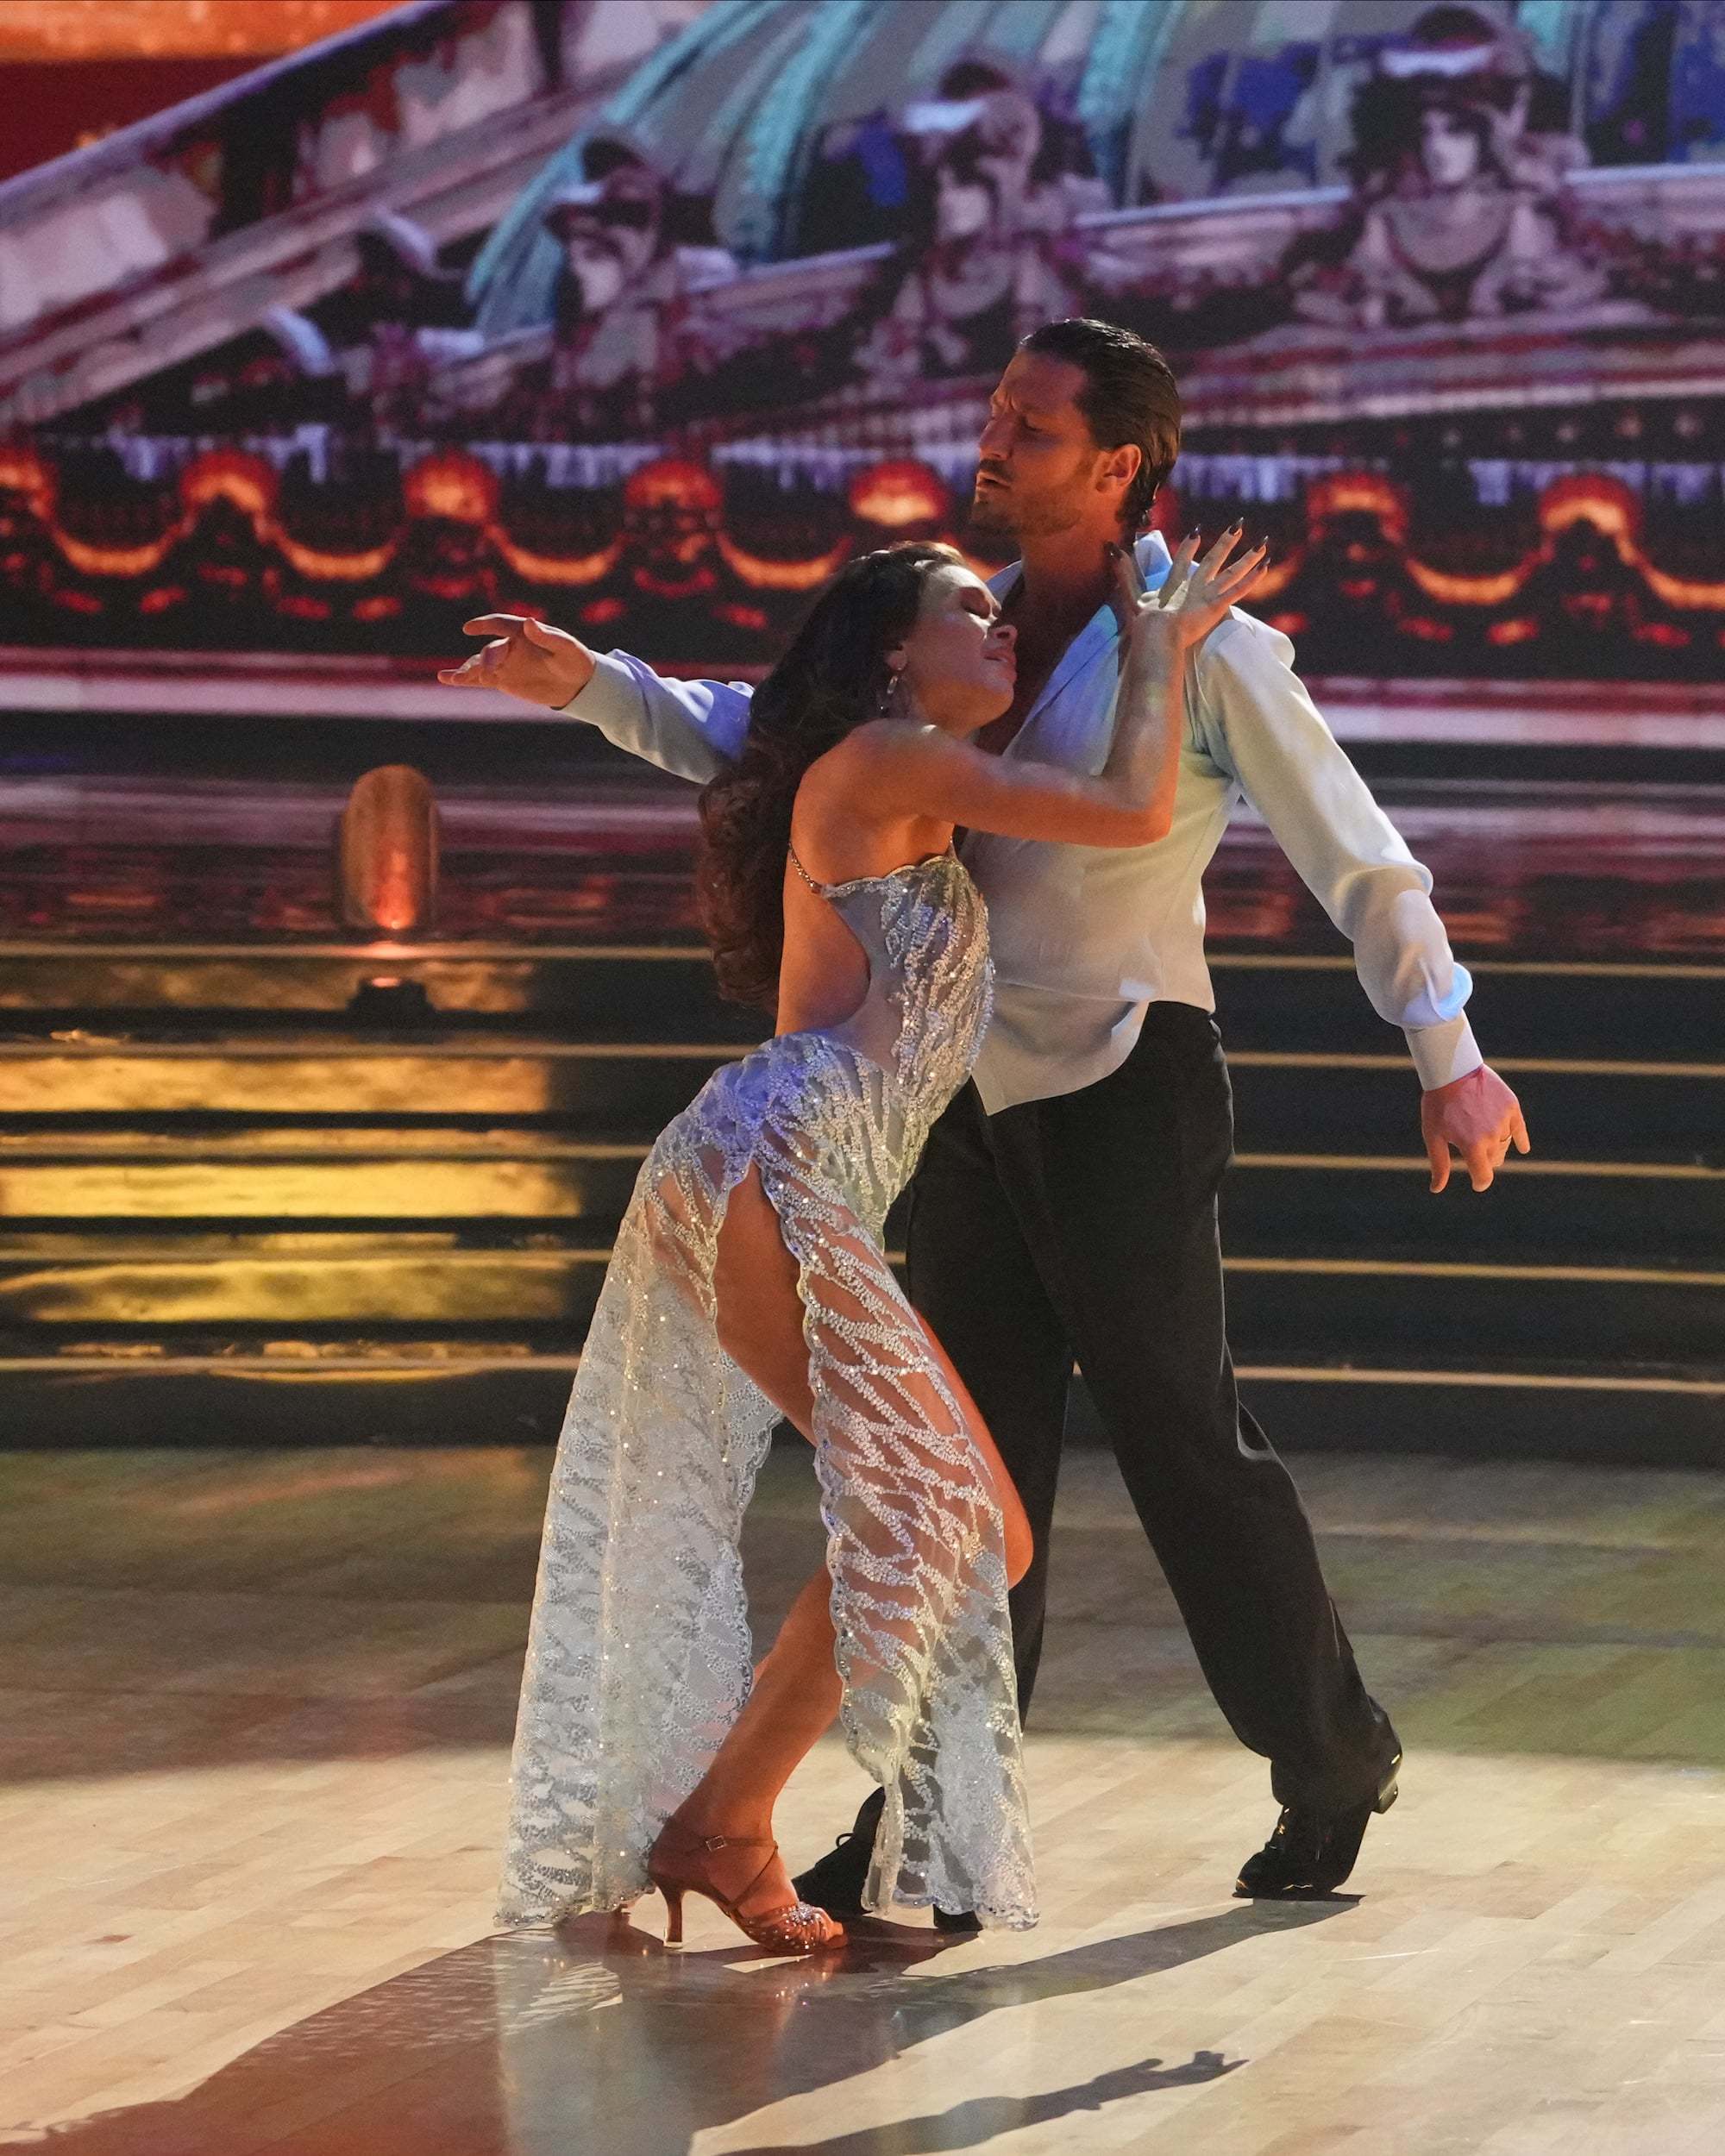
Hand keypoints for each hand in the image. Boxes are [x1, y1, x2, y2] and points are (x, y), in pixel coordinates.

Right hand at [437, 613, 594, 707]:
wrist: (578, 684)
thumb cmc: (575, 660)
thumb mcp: (567, 648)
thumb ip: (547, 636)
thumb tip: (530, 621)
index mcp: (523, 632)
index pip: (500, 624)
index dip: (485, 625)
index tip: (470, 629)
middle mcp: (510, 645)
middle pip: (491, 650)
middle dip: (486, 659)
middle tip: (486, 670)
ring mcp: (504, 663)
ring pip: (480, 664)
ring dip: (465, 670)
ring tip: (449, 678)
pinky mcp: (502, 680)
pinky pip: (480, 679)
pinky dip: (465, 679)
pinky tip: (447, 679)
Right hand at [1113, 526, 1266, 653]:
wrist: (1157, 635)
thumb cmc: (1143, 622)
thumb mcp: (1132, 597)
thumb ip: (1124, 575)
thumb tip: (1111, 549)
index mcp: (1174, 583)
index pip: (1183, 560)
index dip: (1189, 546)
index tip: (1197, 532)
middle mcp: (1194, 584)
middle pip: (1214, 559)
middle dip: (1226, 541)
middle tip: (1239, 524)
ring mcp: (1206, 594)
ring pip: (1232, 572)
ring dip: (1247, 557)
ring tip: (1263, 543)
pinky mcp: (1216, 605)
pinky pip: (1238, 590)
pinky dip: (1252, 578)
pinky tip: (1265, 565)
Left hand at [1421, 1065, 1529, 1192]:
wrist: (1452, 1070)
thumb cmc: (1438, 1105)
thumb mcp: (1433, 1135)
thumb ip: (1439, 1164)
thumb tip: (1436, 1189)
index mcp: (1473, 1146)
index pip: (1483, 1176)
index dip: (1479, 1182)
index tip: (1477, 1183)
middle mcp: (1492, 1136)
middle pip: (1494, 1161)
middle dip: (1484, 1161)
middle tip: (1474, 1152)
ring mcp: (1504, 1121)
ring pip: (1504, 1146)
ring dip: (1496, 1148)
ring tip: (1483, 1138)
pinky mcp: (1512, 1107)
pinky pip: (1519, 1129)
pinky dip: (1520, 1139)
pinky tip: (1522, 1148)